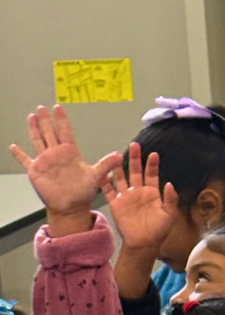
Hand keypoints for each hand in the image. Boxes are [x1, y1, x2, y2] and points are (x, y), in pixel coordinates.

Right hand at [9, 105, 120, 226]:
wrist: (72, 207)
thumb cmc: (84, 192)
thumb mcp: (96, 176)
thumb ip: (106, 165)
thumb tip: (119, 156)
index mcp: (70, 152)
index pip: (65, 132)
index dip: (61, 119)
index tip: (58, 107)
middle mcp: (57, 154)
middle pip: (50, 132)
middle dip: (46, 120)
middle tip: (42, 107)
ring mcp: (45, 161)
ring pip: (38, 141)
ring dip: (34, 129)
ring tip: (32, 116)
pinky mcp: (36, 171)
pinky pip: (25, 160)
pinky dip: (19, 154)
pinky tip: (13, 147)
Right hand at [102, 142, 177, 251]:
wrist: (144, 244)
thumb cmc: (158, 231)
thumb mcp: (169, 215)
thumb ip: (170, 199)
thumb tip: (170, 184)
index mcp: (151, 193)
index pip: (151, 175)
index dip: (152, 165)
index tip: (154, 154)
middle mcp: (138, 192)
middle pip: (135, 171)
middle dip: (135, 158)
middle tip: (135, 144)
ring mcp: (126, 197)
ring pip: (121, 177)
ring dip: (118, 166)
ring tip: (117, 153)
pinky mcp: (116, 204)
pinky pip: (108, 190)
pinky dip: (104, 181)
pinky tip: (102, 170)